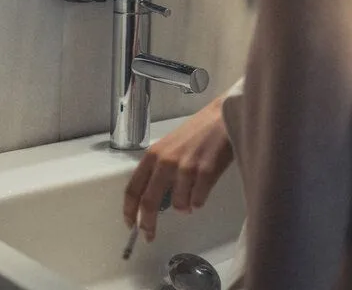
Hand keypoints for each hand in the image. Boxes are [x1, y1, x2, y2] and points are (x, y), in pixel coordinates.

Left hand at [123, 95, 233, 241]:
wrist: (222, 117)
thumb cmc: (197, 131)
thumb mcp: (170, 146)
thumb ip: (159, 169)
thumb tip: (153, 201)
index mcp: (153, 154)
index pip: (133, 188)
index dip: (129, 211)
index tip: (130, 224)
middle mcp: (166, 161)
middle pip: (148, 203)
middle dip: (147, 224)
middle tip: (150, 235)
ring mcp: (185, 167)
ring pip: (178, 205)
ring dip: (184, 206)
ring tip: (192, 192)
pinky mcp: (205, 173)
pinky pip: (197, 201)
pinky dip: (199, 200)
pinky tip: (204, 187)